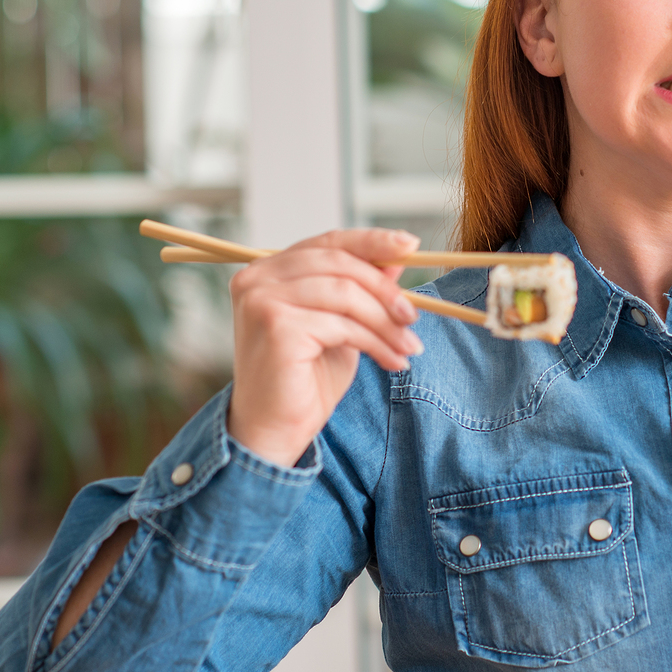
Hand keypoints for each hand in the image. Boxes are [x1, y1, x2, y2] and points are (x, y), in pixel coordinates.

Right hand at [228, 229, 422, 466]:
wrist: (275, 430)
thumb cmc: (306, 378)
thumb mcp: (343, 325)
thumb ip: (362, 289)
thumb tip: (395, 258)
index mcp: (269, 271)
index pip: (328, 242)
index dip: (372, 241)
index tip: (411, 245)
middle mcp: (258, 278)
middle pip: (340, 264)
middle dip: (385, 290)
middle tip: (413, 316)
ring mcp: (262, 300)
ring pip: (346, 294)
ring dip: (386, 322)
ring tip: (409, 346)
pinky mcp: (276, 326)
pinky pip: (343, 325)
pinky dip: (376, 343)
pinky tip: (392, 362)